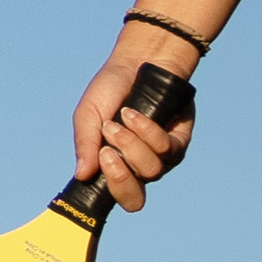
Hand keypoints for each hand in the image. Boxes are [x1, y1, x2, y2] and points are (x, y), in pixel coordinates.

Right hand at [67, 25, 201, 209]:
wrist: (138, 63)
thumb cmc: (110, 91)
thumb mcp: (88, 115)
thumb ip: (84, 145)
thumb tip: (81, 176)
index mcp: (115, 167)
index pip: (115, 197)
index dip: (108, 195)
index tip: (94, 177)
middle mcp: (139, 169)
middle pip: (135, 198)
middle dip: (120, 176)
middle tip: (107, 151)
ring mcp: (161, 158)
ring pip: (150, 171)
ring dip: (131, 145)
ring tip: (120, 120)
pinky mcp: (179, 143)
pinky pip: (165, 149)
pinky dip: (146, 131)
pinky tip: (133, 114)